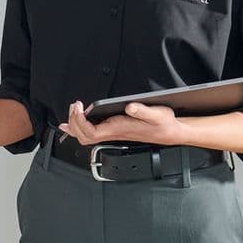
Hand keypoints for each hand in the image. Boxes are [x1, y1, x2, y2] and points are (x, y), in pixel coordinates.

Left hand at [59, 100, 189, 146]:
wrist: (169, 132)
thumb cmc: (163, 124)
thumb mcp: (156, 114)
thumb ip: (142, 111)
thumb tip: (130, 107)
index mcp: (119, 129)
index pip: (92, 132)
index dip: (80, 122)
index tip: (78, 107)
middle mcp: (113, 133)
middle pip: (84, 136)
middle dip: (74, 122)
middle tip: (74, 106)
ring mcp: (112, 133)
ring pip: (86, 136)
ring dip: (75, 125)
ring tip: (73, 110)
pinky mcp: (114, 130)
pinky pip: (92, 133)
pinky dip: (80, 127)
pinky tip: (74, 121)